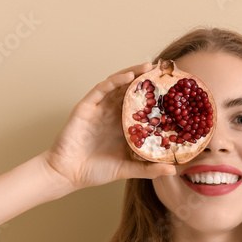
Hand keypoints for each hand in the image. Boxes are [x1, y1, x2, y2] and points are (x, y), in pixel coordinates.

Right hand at [42, 62, 177, 190]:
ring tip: (149, 67)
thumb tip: (173, 169)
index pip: (142, 106)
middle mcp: (112, 114)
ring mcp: (99, 108)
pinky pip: (102, 89)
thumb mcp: (127, 169)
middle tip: (164, 70)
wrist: (68, 174)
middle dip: (147, 79)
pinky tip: (128, 76)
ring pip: (118, 84)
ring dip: (133, 73)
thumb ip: (148, 169)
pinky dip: (115, 80)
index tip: (173, 90)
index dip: (156, 97)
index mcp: (123, 126)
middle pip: (131, 90)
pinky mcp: (86, 107)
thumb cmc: (94, 172)